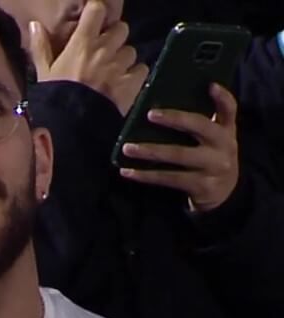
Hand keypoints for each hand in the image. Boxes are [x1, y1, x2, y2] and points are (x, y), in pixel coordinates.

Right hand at [29, 0, 147, 114]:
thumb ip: (41, 47)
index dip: (98, 11)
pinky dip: (135, 73)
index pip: (97, 11)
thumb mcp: (43, 72)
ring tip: (113, 70)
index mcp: (82, 43)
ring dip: (123, 57)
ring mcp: (121, 65)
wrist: (72, 125)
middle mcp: (105, 49)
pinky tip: (125, 81)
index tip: (94, 18)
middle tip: (106, 49)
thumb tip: (35, 25)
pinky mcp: (132, 82)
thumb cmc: (55, 96)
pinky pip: (141, 69)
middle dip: (115, 37)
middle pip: (121, 28)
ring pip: (131, 50)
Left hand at [118, 83, 238, 212]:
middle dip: (175, 119)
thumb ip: (198, 124)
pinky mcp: (202, 185)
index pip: (229, 109)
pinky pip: (169, 178)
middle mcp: (225, 146)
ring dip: (150, 151)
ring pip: (179, 155)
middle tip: (150, 114)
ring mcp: (214, 167)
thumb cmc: (209, 158)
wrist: (223, 194)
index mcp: (226, 130)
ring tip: (127, 148)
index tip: (210, 85)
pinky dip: (146, 175)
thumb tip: (159, 107)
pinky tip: (128, 171)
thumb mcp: (212, 140)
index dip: (222, 97)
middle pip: (201, 127)